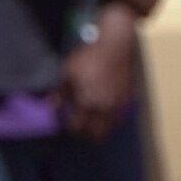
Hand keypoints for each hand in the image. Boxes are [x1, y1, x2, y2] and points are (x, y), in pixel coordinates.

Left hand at [58, 7, 139, 138]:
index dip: (71, 128)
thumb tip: (52, 107)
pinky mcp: (128, 100)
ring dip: (99, 129)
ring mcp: (119, 106)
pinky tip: (103, 111)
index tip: (66, 125)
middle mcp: (105, 109)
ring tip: (91, 121)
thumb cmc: (90, 57)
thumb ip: (60, 91)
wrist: (117, 46)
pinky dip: (110, 119)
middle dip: (86, 135)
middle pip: (97, 134)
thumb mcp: (68, 71)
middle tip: (79, 128)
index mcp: (88, 103)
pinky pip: (119, 118)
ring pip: (110, 128)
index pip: (79, 127)